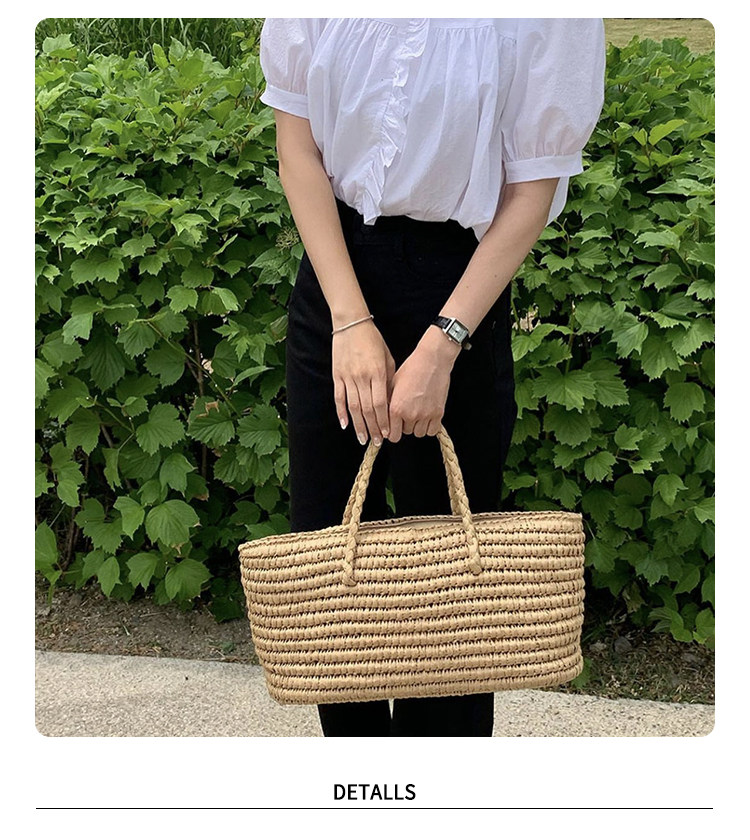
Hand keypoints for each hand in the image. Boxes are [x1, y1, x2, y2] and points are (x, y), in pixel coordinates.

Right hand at [332, 320, 395, 445]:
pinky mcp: (337, 376)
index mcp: (377, 372)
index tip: (387, 433)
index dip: (384, 420)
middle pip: (367, 409)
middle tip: (377, 442)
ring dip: (359, 426)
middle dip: (373, 428)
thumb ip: (389, 379)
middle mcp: (362, 377)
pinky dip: (341, 413)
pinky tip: (345, 425)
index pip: (381, 403)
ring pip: (353, 407)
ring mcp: (347, 377)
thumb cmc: (373, 340)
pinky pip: (339, 398)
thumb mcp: (387, 357)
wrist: (351, 324)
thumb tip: (391, 401)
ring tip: (363, 439)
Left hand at [387, 326, 461, 442]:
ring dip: (417, 426)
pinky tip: (427, 417)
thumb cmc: (412, 368)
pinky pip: (432, 430)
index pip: (392, 435)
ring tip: (417, 414)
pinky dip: (429, 427)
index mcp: (396, 408)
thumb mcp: (393, 384)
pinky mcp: (438, 413)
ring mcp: (425, 415)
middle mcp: (410, 414)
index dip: (392, 433)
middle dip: (404, 425)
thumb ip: (388, 402)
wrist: (432, 360)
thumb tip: (384, 415)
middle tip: (406, 414)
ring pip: (419, 433)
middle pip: (405, 433)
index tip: (394, 429)